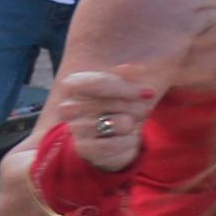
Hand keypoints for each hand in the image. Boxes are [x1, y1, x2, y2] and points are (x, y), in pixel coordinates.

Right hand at [45, 62, 161, 173]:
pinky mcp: (84, 148)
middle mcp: (67, 107)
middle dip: (135, 107)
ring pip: (117, 124)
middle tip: (144, 110)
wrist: (105, 136)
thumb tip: (132, 67)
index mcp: (72, 86)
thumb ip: (126, 76)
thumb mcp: (121, 87)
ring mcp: (74, 129)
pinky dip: (129, 142)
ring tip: (131, 124)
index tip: (148, 93)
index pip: (99, 82)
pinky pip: (117, 144)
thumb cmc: (114, 106)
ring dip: (132, 125)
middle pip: (112, 103)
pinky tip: (126, 139)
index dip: (125, 88)